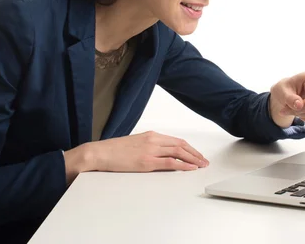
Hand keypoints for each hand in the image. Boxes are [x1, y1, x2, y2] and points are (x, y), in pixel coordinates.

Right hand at [64, 131, 208, 182]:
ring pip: (178, 152)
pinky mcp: (146, 161)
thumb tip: (162, 154)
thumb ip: (150, 147)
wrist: (99, 152)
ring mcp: (150, 150)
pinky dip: (182, 164)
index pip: (177, 140)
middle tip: (204, 161)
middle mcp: (153, 140)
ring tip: (201, 165)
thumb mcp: (136, 144)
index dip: (190, 148)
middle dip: (195, 153)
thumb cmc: (114, 150)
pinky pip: (169, 162)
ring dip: (192, 159)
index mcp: (151, 135)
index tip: (198, 154)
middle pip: (181, 145)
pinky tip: (190, 168)